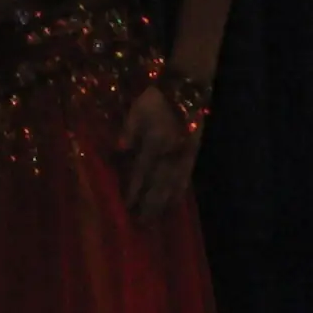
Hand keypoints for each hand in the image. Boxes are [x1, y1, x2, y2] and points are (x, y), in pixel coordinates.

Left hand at [116, 85, 198, 220]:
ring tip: (156, 219)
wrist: (186, 90)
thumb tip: (118, 150)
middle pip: (158, 185)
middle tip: (140, 223)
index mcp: (154, 144)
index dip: (133, 190)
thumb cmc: (157, 99)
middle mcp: (169, 155)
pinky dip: (179, 193)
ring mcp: (183, 157)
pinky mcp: (193, 155)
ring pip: (173, 186)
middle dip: (149, 205)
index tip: (126, 207)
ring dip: (163, 204)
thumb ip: (128, 131)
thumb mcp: (137, 110)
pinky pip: (186, 179)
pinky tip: (175, 202)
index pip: (141, 173)